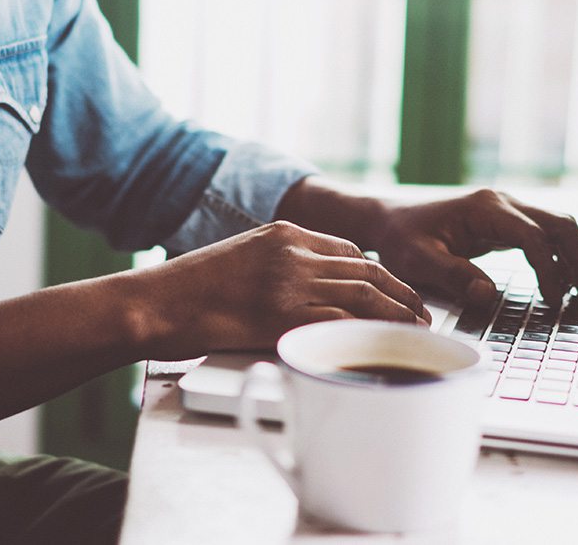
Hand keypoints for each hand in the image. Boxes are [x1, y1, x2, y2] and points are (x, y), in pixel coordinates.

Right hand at [131, 221, 429, 357]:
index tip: (395, 292)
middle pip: (367, 271)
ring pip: (363, 295)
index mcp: (283, 233)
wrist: (155, 303)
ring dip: (397, 315)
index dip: (380, 274)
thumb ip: (279, 266)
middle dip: (401, 293)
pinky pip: (340, 322)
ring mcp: (289, 282)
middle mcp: (293, 252)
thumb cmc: (189, 290)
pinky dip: (370, 334)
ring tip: (416, 331)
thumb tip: (311, 291)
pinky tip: (384, 345)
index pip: (349, 251)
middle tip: (421, 314)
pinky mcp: (282, 315)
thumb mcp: (241, 258)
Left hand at [372, 190, 577, 306]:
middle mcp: (502, 203)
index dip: (549, 271)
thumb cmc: (399, 239)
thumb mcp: (417, 260)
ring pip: (559, 228)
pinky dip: (560, 260)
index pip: (534, 237)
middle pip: (561, 225)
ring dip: (577, 260)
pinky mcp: (504, 224)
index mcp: (485, 208)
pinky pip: (544, 237)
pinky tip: (563, 287)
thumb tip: (489, 296)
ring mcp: (506, 211)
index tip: (555, 303)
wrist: (387, 220)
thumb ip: (453, 276)